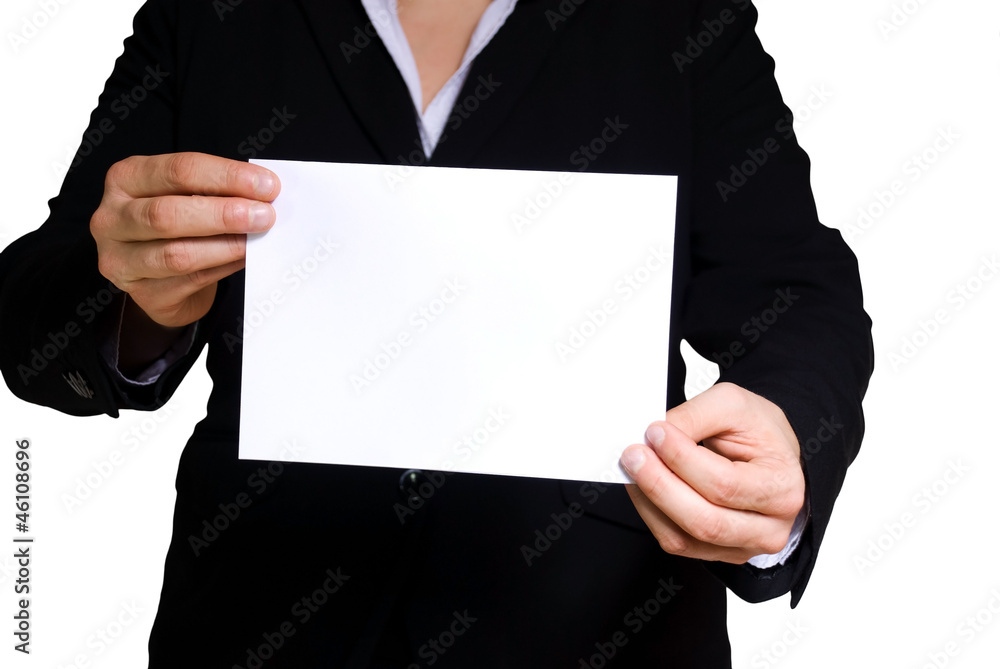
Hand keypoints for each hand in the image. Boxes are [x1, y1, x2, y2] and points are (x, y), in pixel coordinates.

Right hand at [90, 152, 279, 327]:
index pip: (178, 171)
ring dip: (226, 245)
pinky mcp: (143, 293)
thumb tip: (263, 194)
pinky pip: (190, 281)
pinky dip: (223, 268)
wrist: (161, 277)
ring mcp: (121, 259)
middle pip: (167, 214)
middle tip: (265, 215)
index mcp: (126, 179)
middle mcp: (113, 218)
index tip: (267, 185)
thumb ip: (216, 191)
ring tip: (256, 239)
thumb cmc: (177, 226)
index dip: (227, 177)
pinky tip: (244, 258)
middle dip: (223, 214)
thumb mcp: (187, 195)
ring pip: (177, 254)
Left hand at [620, 382, 804, 563]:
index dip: (682, 459)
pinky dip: (651, 514)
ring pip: (685, 538)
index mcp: (782, 487)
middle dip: (660, 485)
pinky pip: (677, 542)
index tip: (655, 432)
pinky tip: (642, 488)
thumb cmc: (758, 431)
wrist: (769, 454)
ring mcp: (743, 545)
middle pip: (704, 519)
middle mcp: (769, 527)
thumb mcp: (733, 405)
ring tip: (633, 468)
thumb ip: (694, 417)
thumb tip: (654, 436)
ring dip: (649, 501)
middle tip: (634, 455)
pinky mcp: (718, 552)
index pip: (724, 484)